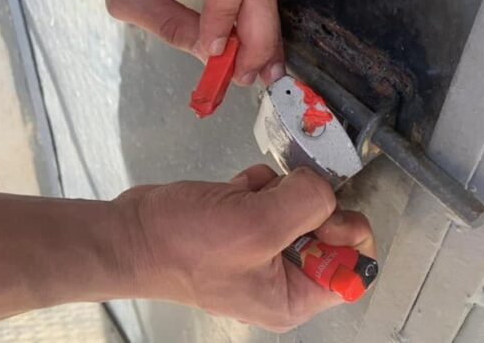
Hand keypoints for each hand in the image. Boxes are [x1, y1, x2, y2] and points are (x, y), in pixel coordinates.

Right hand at [114, 165, 375, 331]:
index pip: (352, 268)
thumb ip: (308, 204)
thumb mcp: (257, 226)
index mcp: (293, 297)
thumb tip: (326, 189)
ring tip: (244, 197)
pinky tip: (233, 190)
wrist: (130, 234)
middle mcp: (281, 277)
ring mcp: (260, 249)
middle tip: (275, 197)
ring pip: (297, 206)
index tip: (327, 210)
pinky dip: (256, 186)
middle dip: (302, 204)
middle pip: (327, 230)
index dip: (350, 233)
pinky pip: (270, 196)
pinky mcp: (242, 225)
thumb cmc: (187, 244)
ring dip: (276, 190)